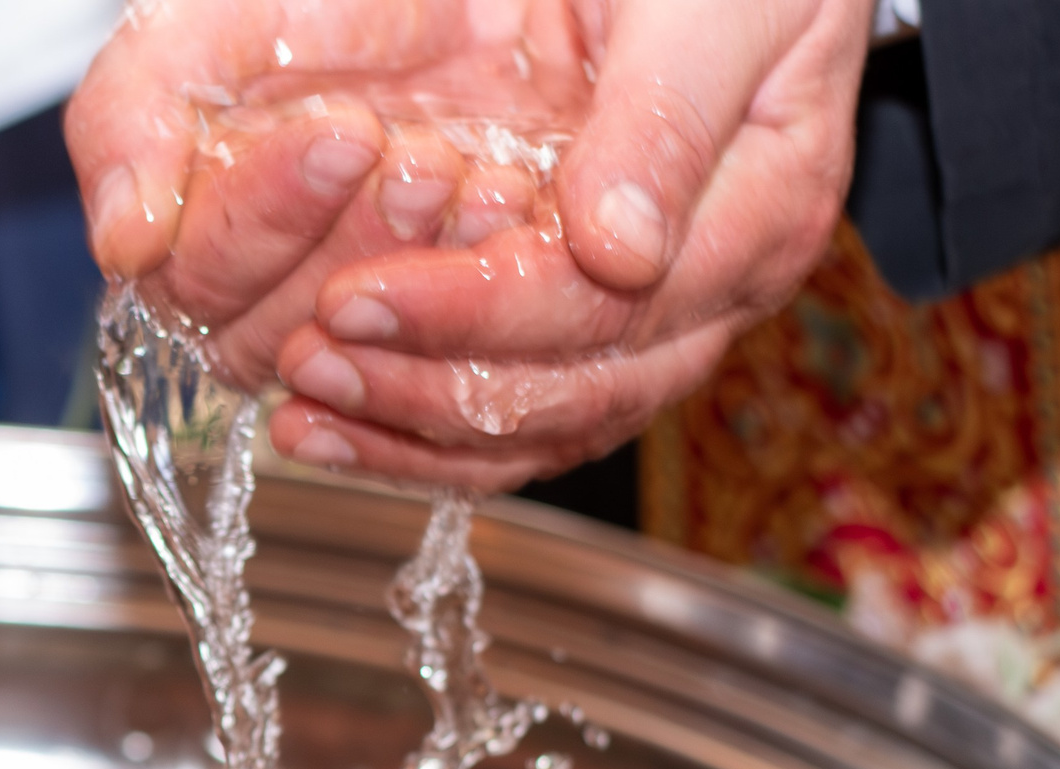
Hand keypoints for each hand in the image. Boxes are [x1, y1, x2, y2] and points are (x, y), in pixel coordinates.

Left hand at [68, 0, 876, 489]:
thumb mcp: (714, 4)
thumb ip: (665, 118)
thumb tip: (620, 253)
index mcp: (758, 214)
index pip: (602, 308)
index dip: (471, 312)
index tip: (355, 299)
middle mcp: (713, 293)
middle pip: (566, 393)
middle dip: (422, 389)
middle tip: (309, 360)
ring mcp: (658, 325)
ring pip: (534, 429)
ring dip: (406, 431)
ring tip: (301, 412)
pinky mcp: (593, 331)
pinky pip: (512, 420)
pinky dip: (415, 435)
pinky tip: (332, 426)